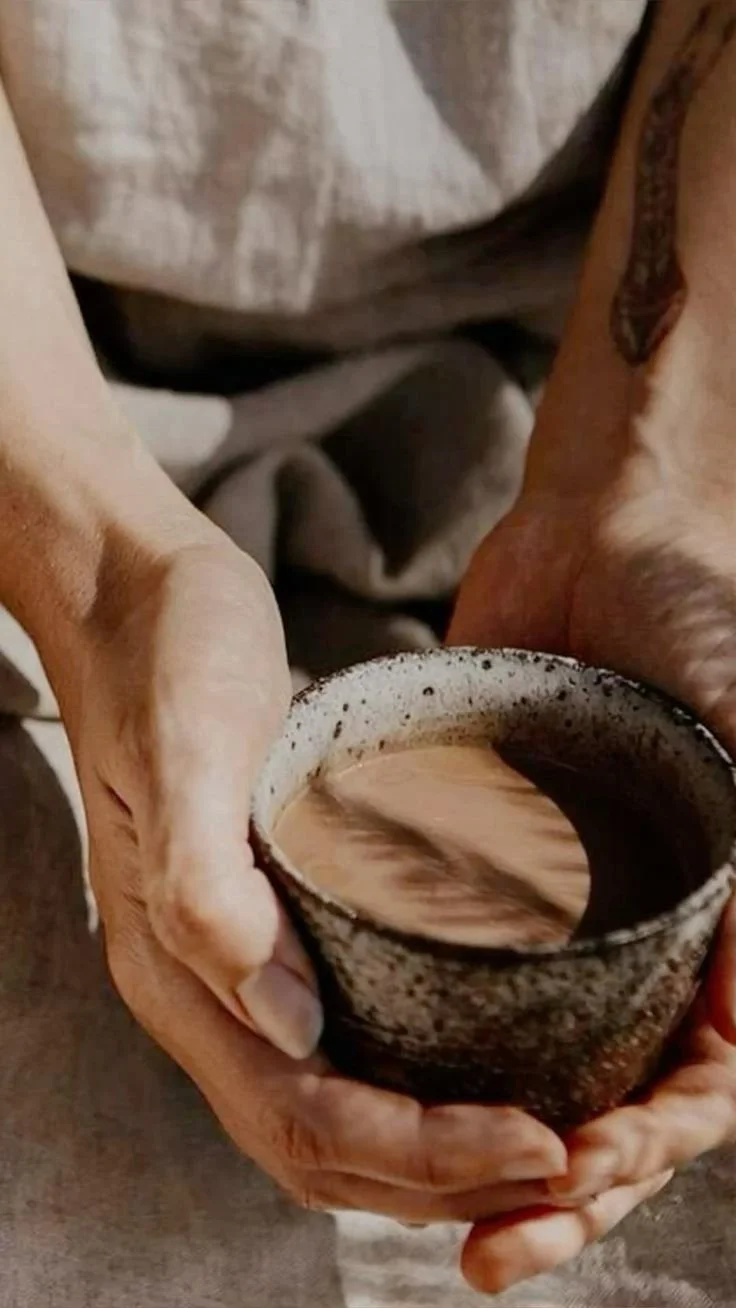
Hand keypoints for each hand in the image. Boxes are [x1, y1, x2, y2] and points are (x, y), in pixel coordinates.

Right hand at [51, 523, 569, 1222]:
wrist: (132, 593)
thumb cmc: (163, 654)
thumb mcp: (183, 749)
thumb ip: (209, 892)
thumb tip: (290, 1027)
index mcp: (173, 966)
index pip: (302, 1115)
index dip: (419, 1150)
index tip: (533, 1137)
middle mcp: (198, 987)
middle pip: (321, 1143)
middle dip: (440, 1176)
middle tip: (562, 1161)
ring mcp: (227, 961)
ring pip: (328, 1110)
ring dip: (427, 1152)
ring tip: (532, 1142)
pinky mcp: (264, 921)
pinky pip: (334, 1047)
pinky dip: (407, 1087)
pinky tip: (471, 1061)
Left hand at [450, 457, 735, 1291]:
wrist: (604, 534)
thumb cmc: (702, 620)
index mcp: (721, 927)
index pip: (701, 1081)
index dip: (652, 1146)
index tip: (581, 1168)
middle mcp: (643, 936)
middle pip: (614, 1097)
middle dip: (565, 1185)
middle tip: (491, 1250)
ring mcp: (562, 913)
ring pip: (535, 1061)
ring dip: (491, 1145)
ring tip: (424, 1207)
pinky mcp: (485, 874)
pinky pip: (461, 973)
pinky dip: (434, 1041)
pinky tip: (375, 1083)